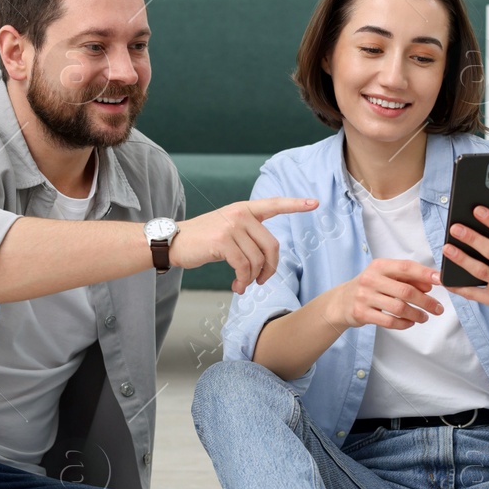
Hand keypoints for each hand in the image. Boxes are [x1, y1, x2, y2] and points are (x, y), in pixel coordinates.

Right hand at [171, 196, 317, 293]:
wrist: (173, 242)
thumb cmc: (203, 240)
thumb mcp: (227, 228)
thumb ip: (248, 233)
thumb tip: (266, 259)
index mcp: (245, 209)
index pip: (275, 204)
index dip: (296, 204)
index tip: (315, 203)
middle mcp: (240, 213)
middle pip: (271, 246)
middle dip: (270, 269)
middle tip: (262, 281)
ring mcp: (231, 226)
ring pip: (257, 260)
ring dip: (252, 278)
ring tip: (242, 285)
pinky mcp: (222, 241)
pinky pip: (243, 267)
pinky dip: (242, 281)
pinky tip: (236, 286)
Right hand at [323, 259, 442, 330]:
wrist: (341, 301)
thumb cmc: (369, 287)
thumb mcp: (385, 276)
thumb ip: (407, 278)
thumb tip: (430, 284)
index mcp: (379, 266)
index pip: (406, 267)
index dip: (424, 274)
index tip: (440, 280)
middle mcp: (371, 279)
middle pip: (406, 291)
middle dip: (426, 301)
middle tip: (438, 308)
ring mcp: (365, 297)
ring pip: (399, 308)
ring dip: (416, 314)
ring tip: (425, 317)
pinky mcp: (361, 313)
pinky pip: (388, 321)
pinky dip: (403, 323)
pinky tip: (410, 322)